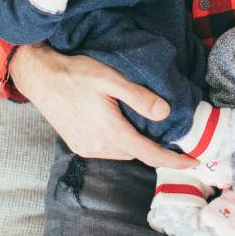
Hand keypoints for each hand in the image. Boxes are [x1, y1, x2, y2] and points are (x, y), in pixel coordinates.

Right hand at [9, 43, 198, 169]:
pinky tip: (119, 122)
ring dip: (135, 141)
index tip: (195, 162)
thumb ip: (138, 97)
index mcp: (111, 132)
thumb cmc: (74, 73)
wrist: (39, 77)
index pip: (151, 154)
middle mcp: (98, 147)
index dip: (175, 160)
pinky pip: (108, 148)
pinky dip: (119, 140)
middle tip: (170, 131)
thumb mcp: (110, 78)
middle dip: (155, 146)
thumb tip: (165, 113)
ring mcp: (86, 148)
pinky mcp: (78, 145)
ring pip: (123, 150)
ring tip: (143, 122)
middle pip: (137, 152)